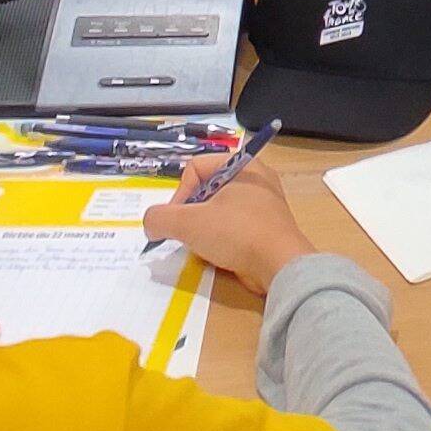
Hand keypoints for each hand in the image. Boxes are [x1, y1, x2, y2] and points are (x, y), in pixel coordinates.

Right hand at [144, 159, 313, 296]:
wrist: (280, 266)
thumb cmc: (237, 233)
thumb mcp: (188, 223)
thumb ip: (159, 218)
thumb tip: (150, 225)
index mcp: (242, 165)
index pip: (194, 168)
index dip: (179, 194)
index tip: (178, 220)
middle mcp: (255, 179)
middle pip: (204, 190)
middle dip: (190, 215)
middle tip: (188, 233)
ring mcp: (263, 205)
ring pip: (217, 212)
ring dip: (203, 230)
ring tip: (204, 246)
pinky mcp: (266, 228)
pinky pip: (233, 228)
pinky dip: (221, 240)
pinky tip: (219, 254)